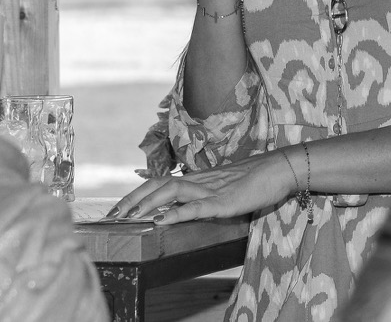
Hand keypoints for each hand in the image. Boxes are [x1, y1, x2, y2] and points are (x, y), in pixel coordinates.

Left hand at [108, 150, 295, 225]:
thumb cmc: (256, 181)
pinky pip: (195, 207)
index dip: (137, 195)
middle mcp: (199, 181)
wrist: (280, 169)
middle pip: (157, 184)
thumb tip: (186, 208)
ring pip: (171, 191)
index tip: (117, 210)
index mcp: (198, 179)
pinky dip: (175, 213)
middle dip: (132, 200)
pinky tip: (160, 220)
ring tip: (129, 217)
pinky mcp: (224, 202)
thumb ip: (205, 198)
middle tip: (111, 216)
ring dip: (146, 204)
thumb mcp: (225, 190)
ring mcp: (211, 190)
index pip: (159, 183)